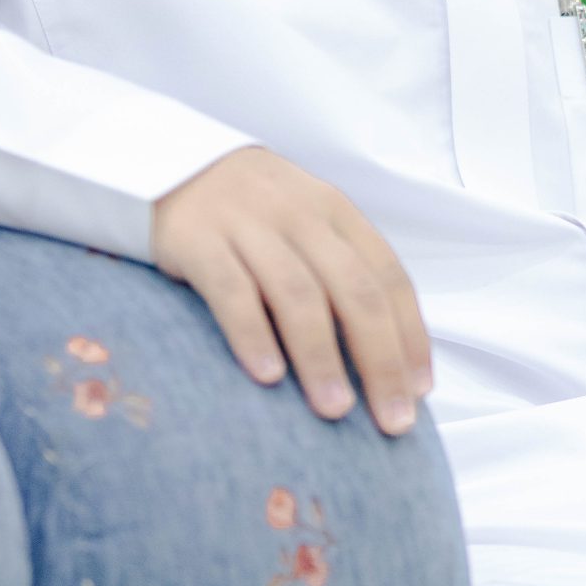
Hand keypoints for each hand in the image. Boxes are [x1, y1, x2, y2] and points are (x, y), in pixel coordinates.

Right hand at [152, 147, 431, 435]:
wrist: (166, 164)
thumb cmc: (251, 214)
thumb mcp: (305, 223)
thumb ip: (341, 271)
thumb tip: (385, 358)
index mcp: (336, 212)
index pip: (389, 277)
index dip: (410, 336)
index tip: (420, 392)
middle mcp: (300, 215)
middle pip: (354, 291)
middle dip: (379, 360)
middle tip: (392, 422)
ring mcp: (248, 224)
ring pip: (298, 295)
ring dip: (322, 358)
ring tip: (335, 411)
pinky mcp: (198, 239)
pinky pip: (232, 291)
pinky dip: (253, 335)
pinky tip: (268, 377)